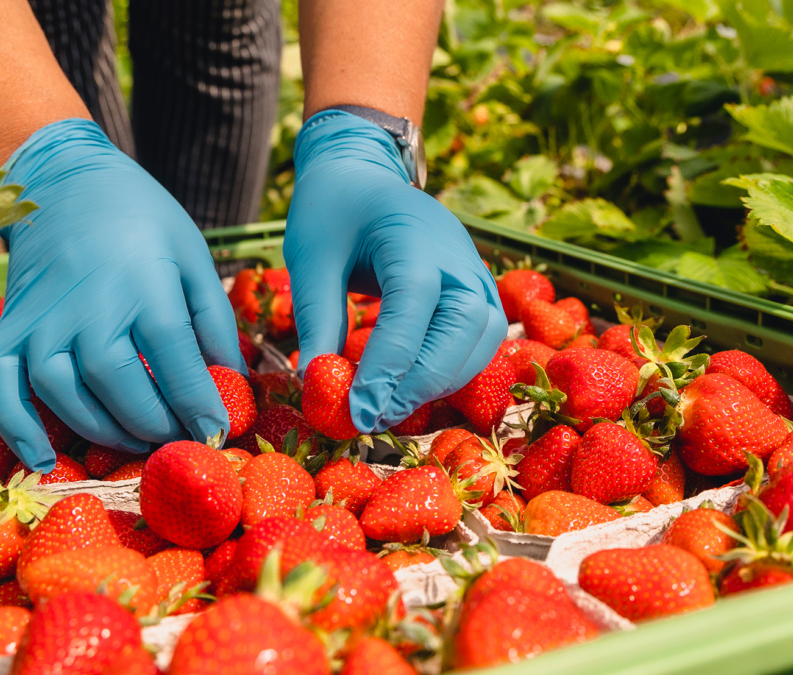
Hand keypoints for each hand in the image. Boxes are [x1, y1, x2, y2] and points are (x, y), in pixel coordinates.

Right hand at [0, 119, 243, 470]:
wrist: (66, 183)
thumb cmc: (143, 221)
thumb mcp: (193, 257)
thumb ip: (213, 320)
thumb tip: (232, 381)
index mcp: (145, 286)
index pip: (176, 363)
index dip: (198, 406)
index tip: (217, 433)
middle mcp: (90, 307)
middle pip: (121, 388)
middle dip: (155, 426)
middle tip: (178, 439)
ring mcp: (44, 320)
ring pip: (67, 396)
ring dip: (105, 433)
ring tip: (138, 441)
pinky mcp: (11, 328)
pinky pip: (2, 387)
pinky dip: (17, 429)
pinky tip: (42, 460)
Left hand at [285, 110, 506, 432]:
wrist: (364, 174)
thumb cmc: (333, 210)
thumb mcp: (310, 258)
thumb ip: (317, 318)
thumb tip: (317, 382)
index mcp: (413, 236)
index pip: (412, 310)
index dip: (388, 366)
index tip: (358, 409)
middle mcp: (457, 255)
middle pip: (462, 331)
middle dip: (420, 383)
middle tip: (373, 417)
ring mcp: (474, 271)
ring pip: (481, 342)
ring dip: (440, 382)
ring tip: (389, 408)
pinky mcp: (477, 290)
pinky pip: (480, 340)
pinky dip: (452, 370)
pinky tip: (412, 388)